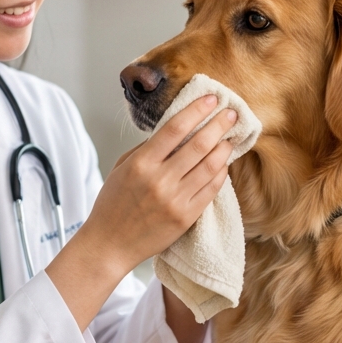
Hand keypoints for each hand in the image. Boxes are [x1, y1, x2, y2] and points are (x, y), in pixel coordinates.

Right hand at [46, 96, 236, 330]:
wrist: (110, 244)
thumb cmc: (113, 204)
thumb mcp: (123, 167)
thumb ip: (148, 148)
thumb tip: (175, 130)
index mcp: (141, 164)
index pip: (175, 128)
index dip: (196, 110)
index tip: (210, 98)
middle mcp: (160, 180)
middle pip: (198, 144)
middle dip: (218, 125)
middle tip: (231, 113)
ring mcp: (175, 200)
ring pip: (210, 166)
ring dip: (224, 147)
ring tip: (230, 136)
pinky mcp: (187, 217)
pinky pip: (211, 189)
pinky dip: (220, 172)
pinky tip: (223, 162)